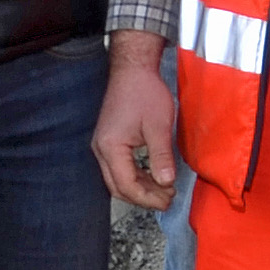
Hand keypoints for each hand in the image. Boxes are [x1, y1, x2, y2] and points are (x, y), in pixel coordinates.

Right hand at [93, 32, 180, 210]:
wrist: (133, 70)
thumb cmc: (145, 92)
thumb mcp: (158, 126)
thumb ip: (161, 156)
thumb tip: (166, 182)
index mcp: (110, 147)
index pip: (126, 185)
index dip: (148, 198)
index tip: (168, 200)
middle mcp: (101, 150)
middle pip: (118, 187)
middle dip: (143, 198)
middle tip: (167, 199)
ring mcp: (102, 146)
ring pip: (117, 180)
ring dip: (140, 188)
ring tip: (164, 190)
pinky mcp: (108, 142)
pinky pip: (119, 168)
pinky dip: (136, 177)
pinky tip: (153, 177)